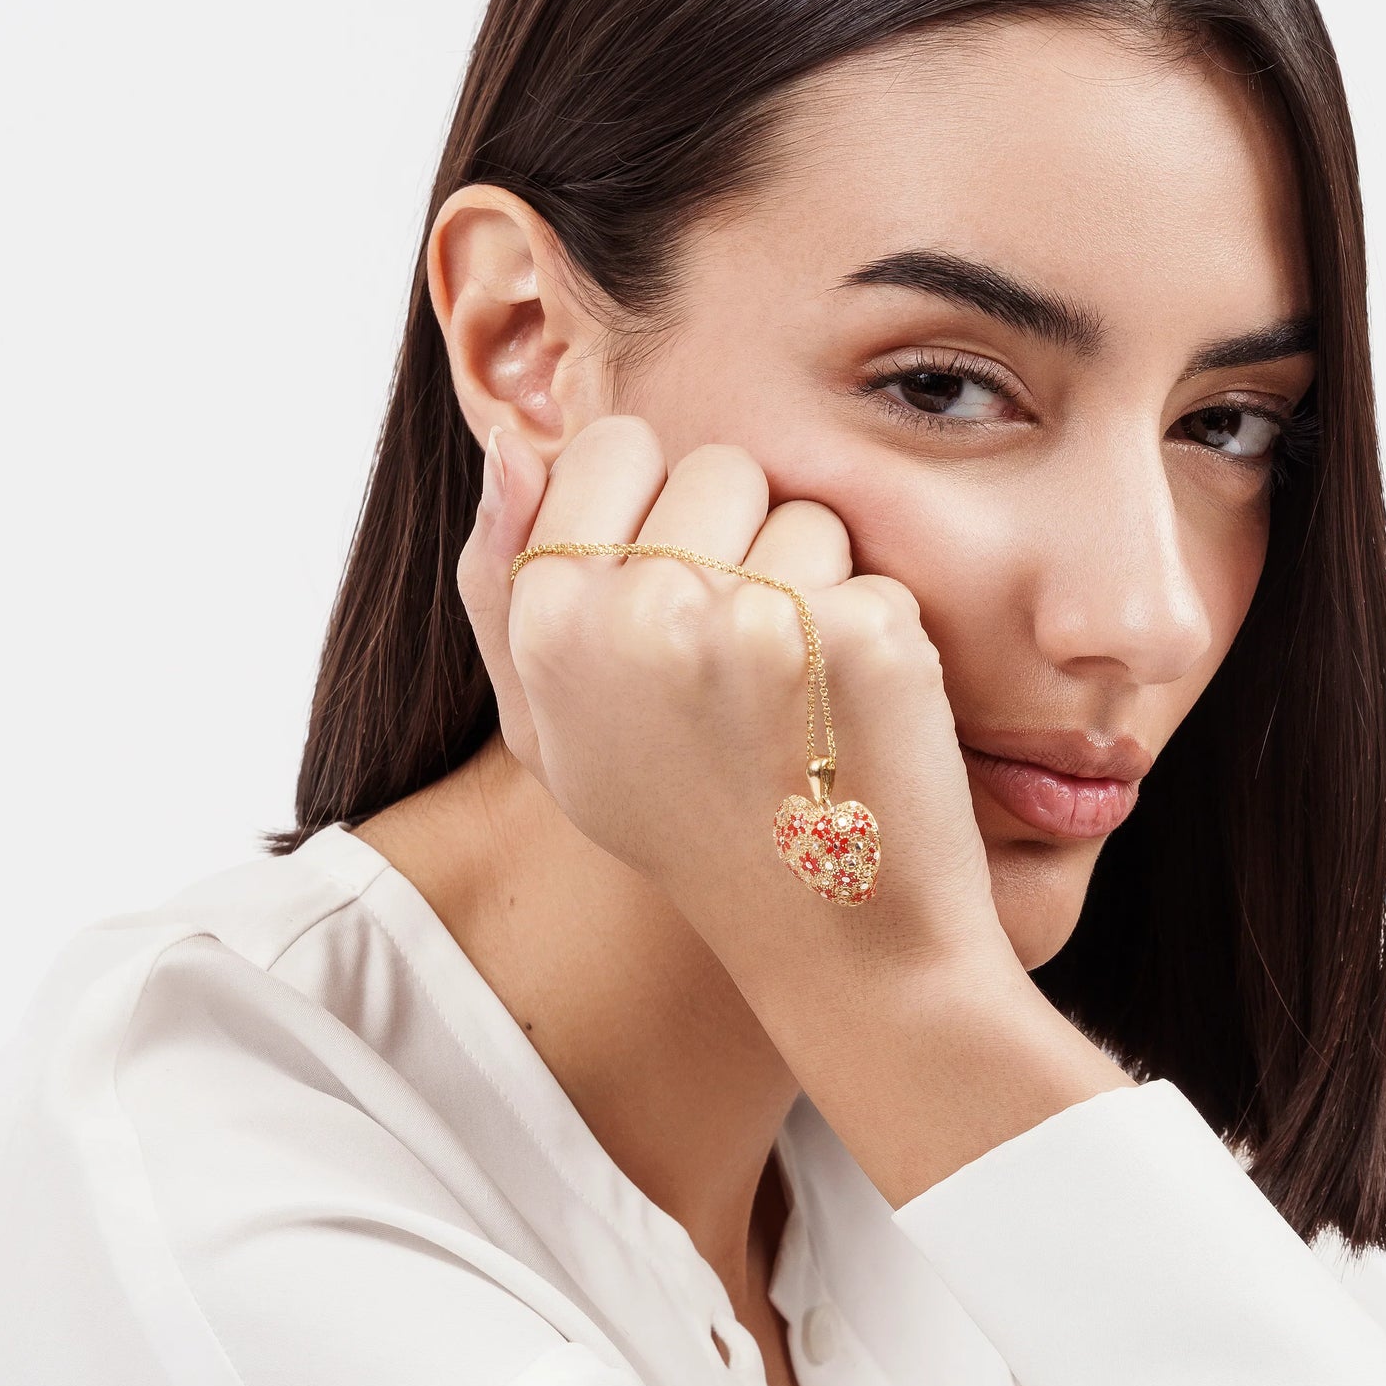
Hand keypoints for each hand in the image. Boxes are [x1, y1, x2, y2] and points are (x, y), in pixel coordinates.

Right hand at [458, 415, 1013, 997]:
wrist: (835, 942)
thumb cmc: (692, 824)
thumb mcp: (557, 729)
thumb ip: (506, 586)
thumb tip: (509, 444)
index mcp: (553, 623)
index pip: (615, 445)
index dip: (657, 509)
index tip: (677, 599)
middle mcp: (641, 613)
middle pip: (718, 468)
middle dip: (743, 544)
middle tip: (743, 673)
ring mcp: (756, 621)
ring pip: (805, 515)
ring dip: (815, 589)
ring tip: (797, 705)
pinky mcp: (863, 634)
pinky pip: (875, 572)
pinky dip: (880, 638)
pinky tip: (854, 724)